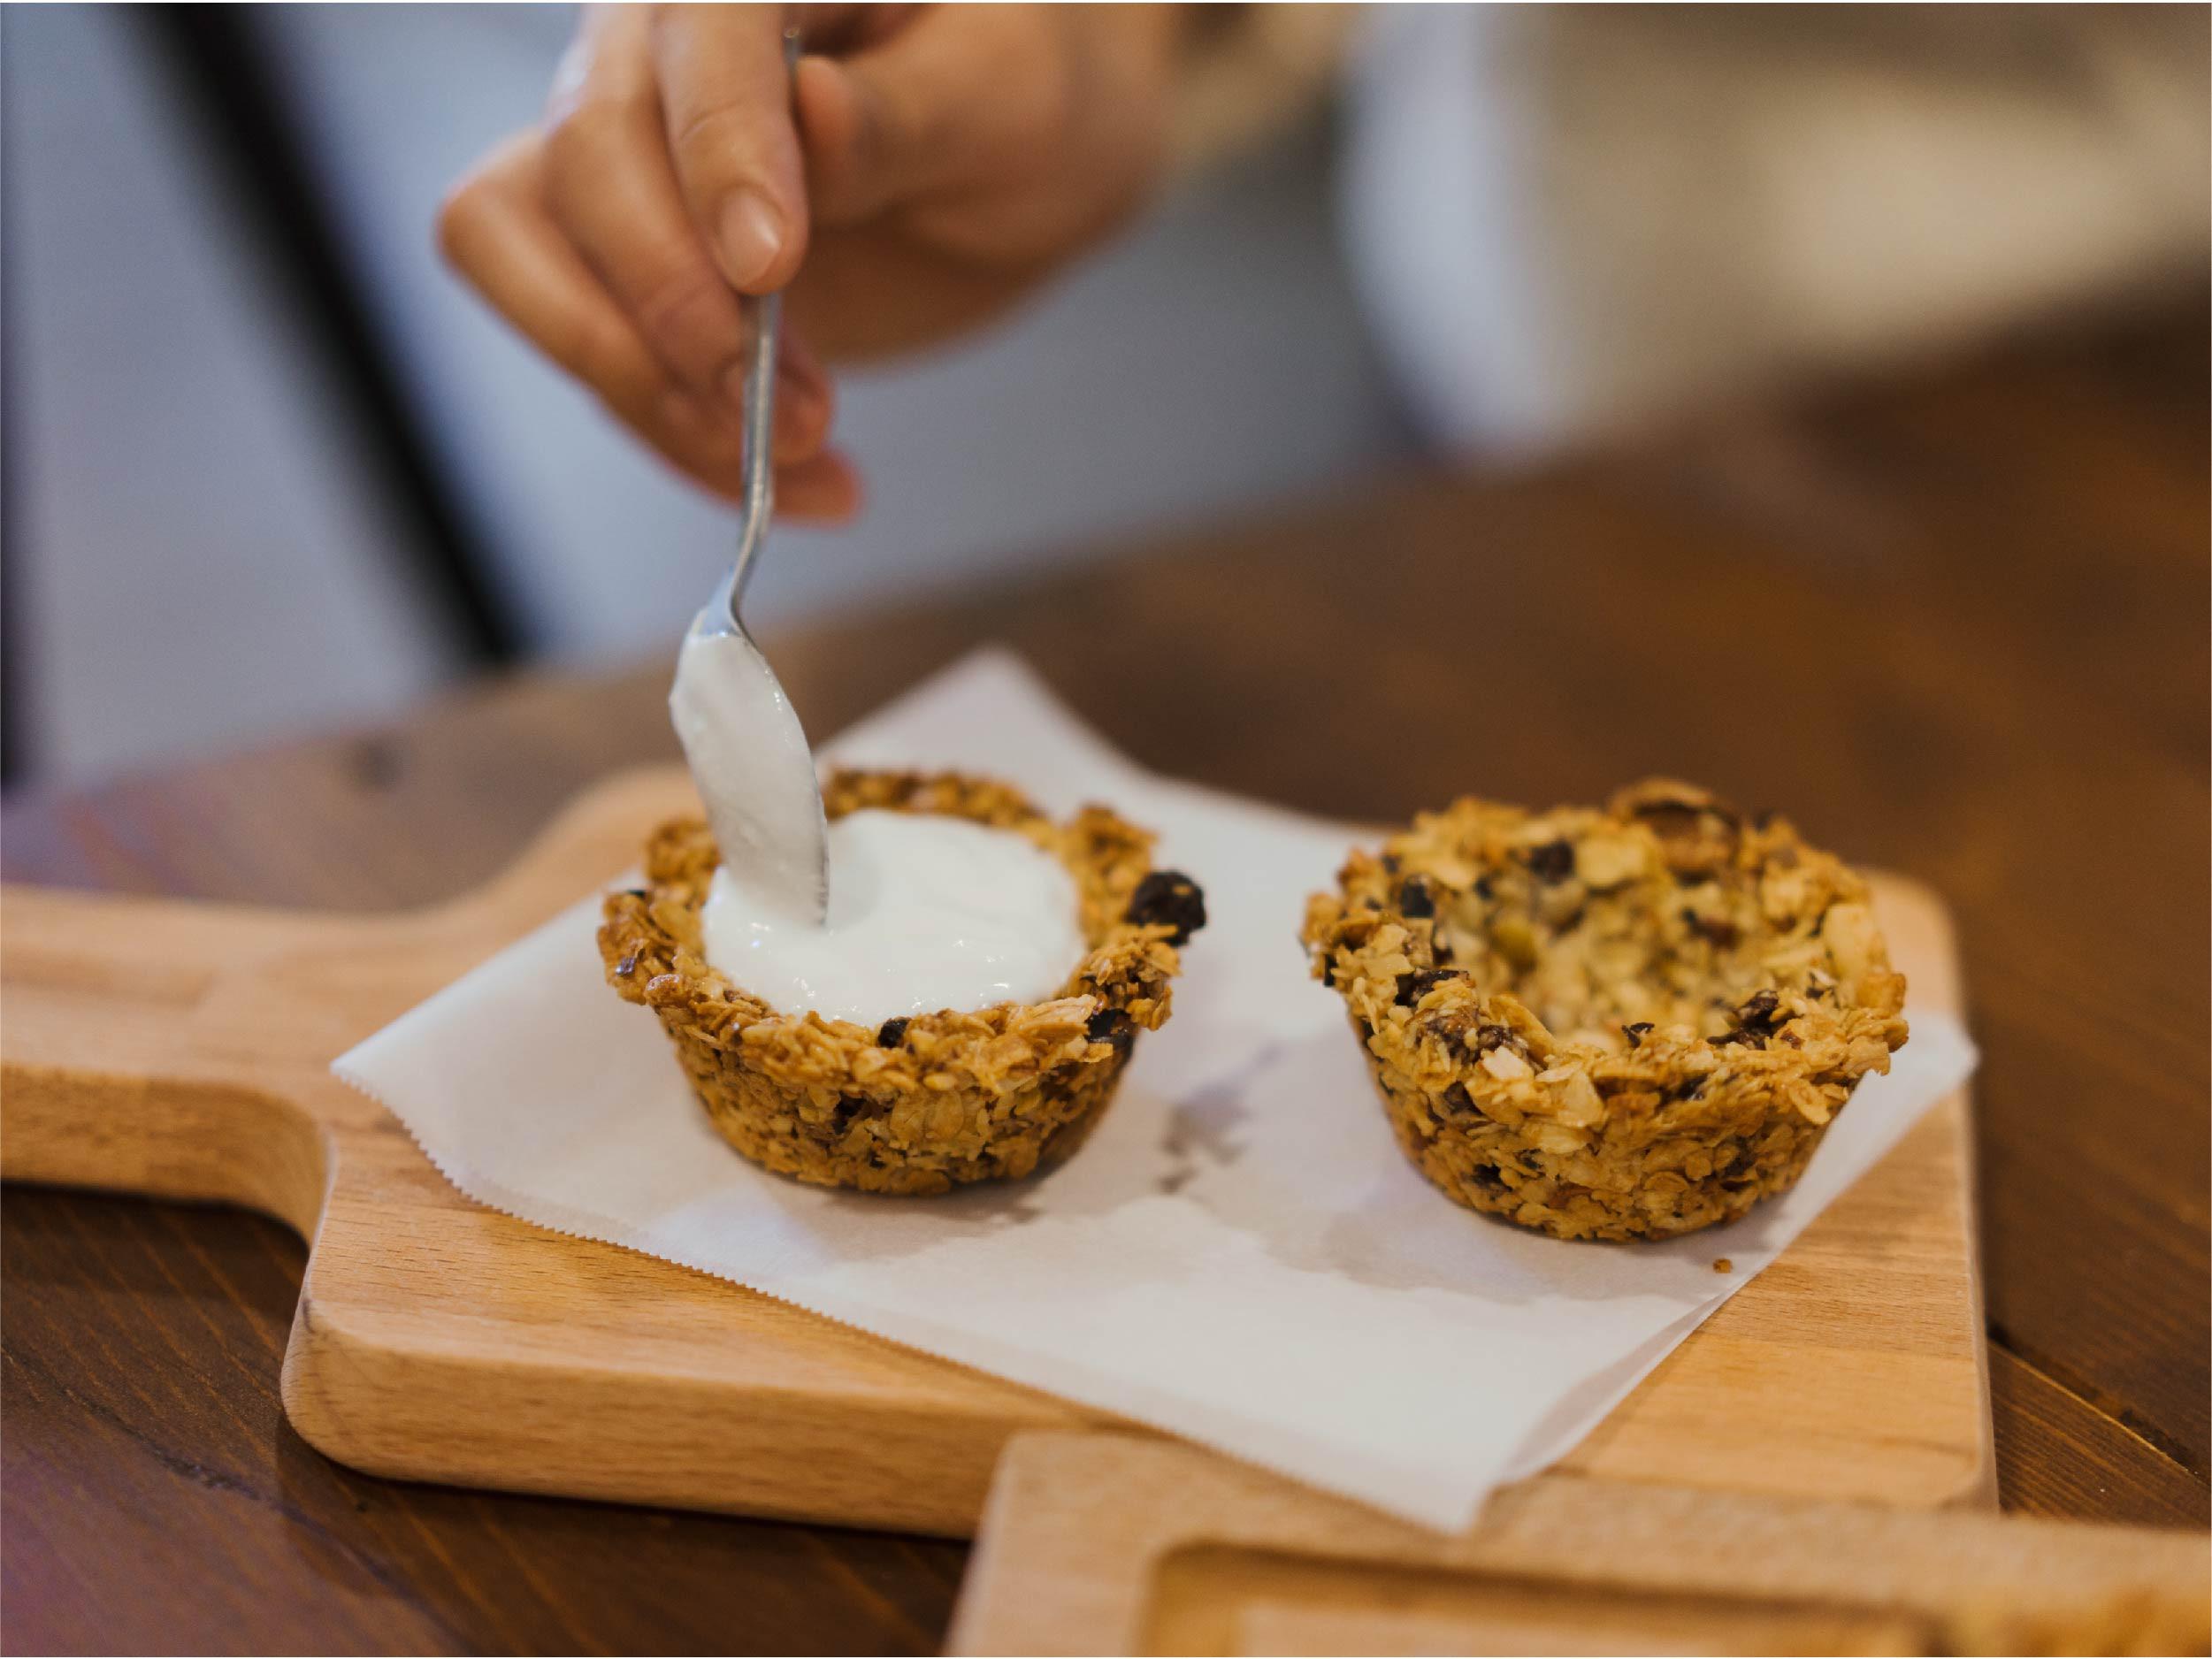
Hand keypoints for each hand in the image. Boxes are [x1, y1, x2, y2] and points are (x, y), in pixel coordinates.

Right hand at [439, 5, 1183, 519]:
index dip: (716, 149)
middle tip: (797, 404)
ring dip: (647, 383)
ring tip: (797, 449)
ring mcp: (623, 151)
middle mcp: (657, 41)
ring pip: (523, 249)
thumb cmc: (1026, 96)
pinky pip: (581, 345)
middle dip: (676, 303)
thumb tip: (809, 114)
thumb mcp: (1010, 100)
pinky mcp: (622, 259)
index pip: (694, 31)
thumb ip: (905, 113)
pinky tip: (797, 480)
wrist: (1024, 163)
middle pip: (582, 153)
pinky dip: (672, 435)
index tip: (771, 267)